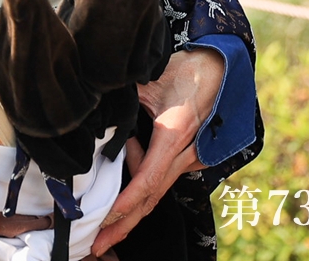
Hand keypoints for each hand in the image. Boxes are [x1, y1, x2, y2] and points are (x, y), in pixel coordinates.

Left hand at [91, 47, 223, 254]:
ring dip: (130, 204)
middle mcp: (188, 151)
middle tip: (96, 244)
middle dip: (124, 223)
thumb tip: (90, 113)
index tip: (104, 219)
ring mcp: (194, 156)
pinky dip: (141, 181)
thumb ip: (122, 103)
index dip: (125, 202)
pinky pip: (163, 175)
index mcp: (175, 133)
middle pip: (152, 196)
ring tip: (101, 213)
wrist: (218, 65)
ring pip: (157, 189)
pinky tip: (125, 167)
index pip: (148, 179)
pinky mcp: (193, 156)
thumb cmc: (184, 68)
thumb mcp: (147, 80)